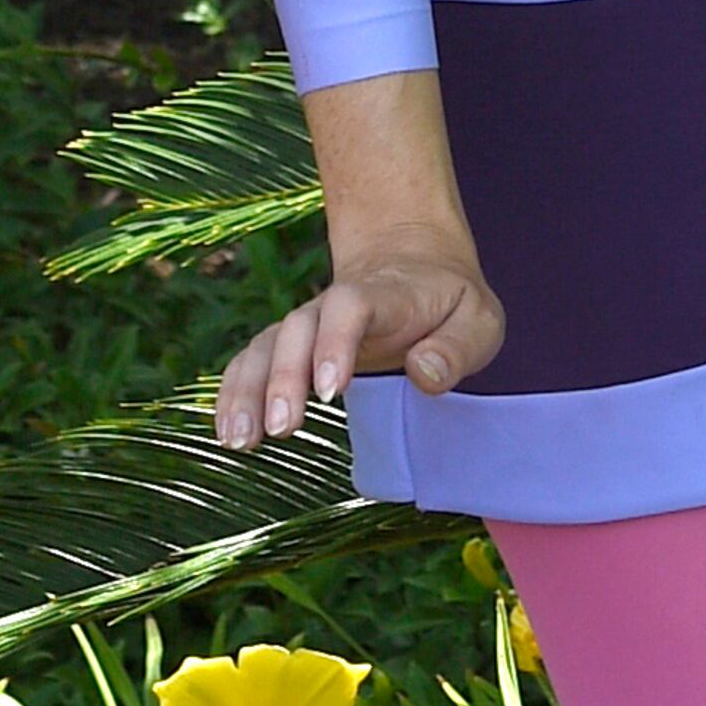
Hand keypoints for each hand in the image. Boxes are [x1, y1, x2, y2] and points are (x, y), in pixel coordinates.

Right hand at [215, 247, 505, 451]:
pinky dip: (233, 393)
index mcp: (384, 295)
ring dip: (248, 391)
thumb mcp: (479, 321)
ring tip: (240, 441)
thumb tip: (423, 374)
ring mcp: (307, 323)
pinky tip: (227, 433)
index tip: (330, 390)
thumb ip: (457, 348)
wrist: (411, 264)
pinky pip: (252, 362)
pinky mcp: (291, 345)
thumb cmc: (450, 305)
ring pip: (266, 346)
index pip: (350, 306)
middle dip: (284, 378)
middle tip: (282, 428)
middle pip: (296, 329)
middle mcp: (334, 306)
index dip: (335, 342)